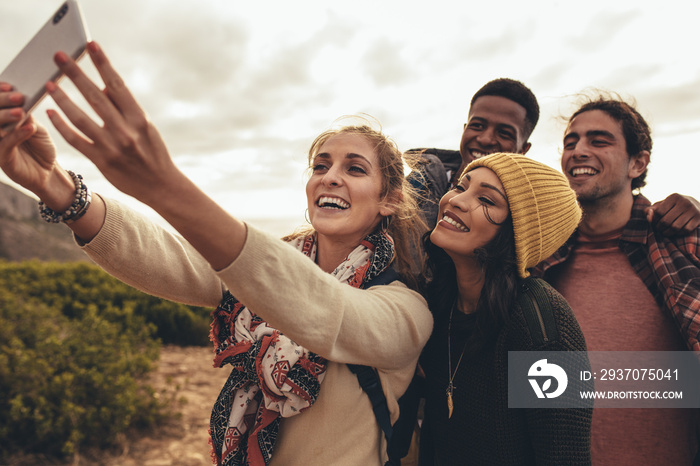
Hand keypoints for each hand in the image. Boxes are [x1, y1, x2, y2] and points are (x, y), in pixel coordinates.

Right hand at [0, 84, 74, 209]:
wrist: (47, 172)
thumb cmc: (41, 146)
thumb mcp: (36, 127)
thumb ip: (28, 115)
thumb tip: (22, 99)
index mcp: (2, 118)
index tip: (11, 85)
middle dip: (2, 101)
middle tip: (18, 96)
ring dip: (7, 117)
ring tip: (21, 111)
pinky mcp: (3, 158)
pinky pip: (7, 144)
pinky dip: (17, 134)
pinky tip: (28, 128)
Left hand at [47, 41, 245, 268]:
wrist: (161, 186)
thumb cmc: (153, 154)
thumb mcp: (145, 128)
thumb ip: (124, 108)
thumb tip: (102, 86)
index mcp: (139, 119)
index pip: (117, 85)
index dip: (103, 64)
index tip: (91, 46)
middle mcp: (125, 131)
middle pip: (95, 96)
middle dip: (75, 74)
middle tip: (59, 57)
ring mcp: (112, 147)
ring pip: (80, 117)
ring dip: (62, 98)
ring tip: (49, 83)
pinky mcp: (101, 161)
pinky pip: (76, 140)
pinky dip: (62, 125)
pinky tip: (52, 112)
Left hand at [645, 193, 699, 235]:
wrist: (697, 206)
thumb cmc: (674, 207)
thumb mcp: (663, 205)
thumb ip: (652, 210)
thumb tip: (648, 217)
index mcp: (674, 197)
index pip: (658, 212)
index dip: (654, 219)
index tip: (655, 222)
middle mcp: (684, 202)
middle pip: (666, 221)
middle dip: (659, 228)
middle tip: (659, 229)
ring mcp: (693, 210)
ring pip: (675, 227)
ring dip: (667, 232)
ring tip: (665, 232)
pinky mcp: (699, 218)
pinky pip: (685, 230)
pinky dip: (678, 233)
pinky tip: (676, 232)